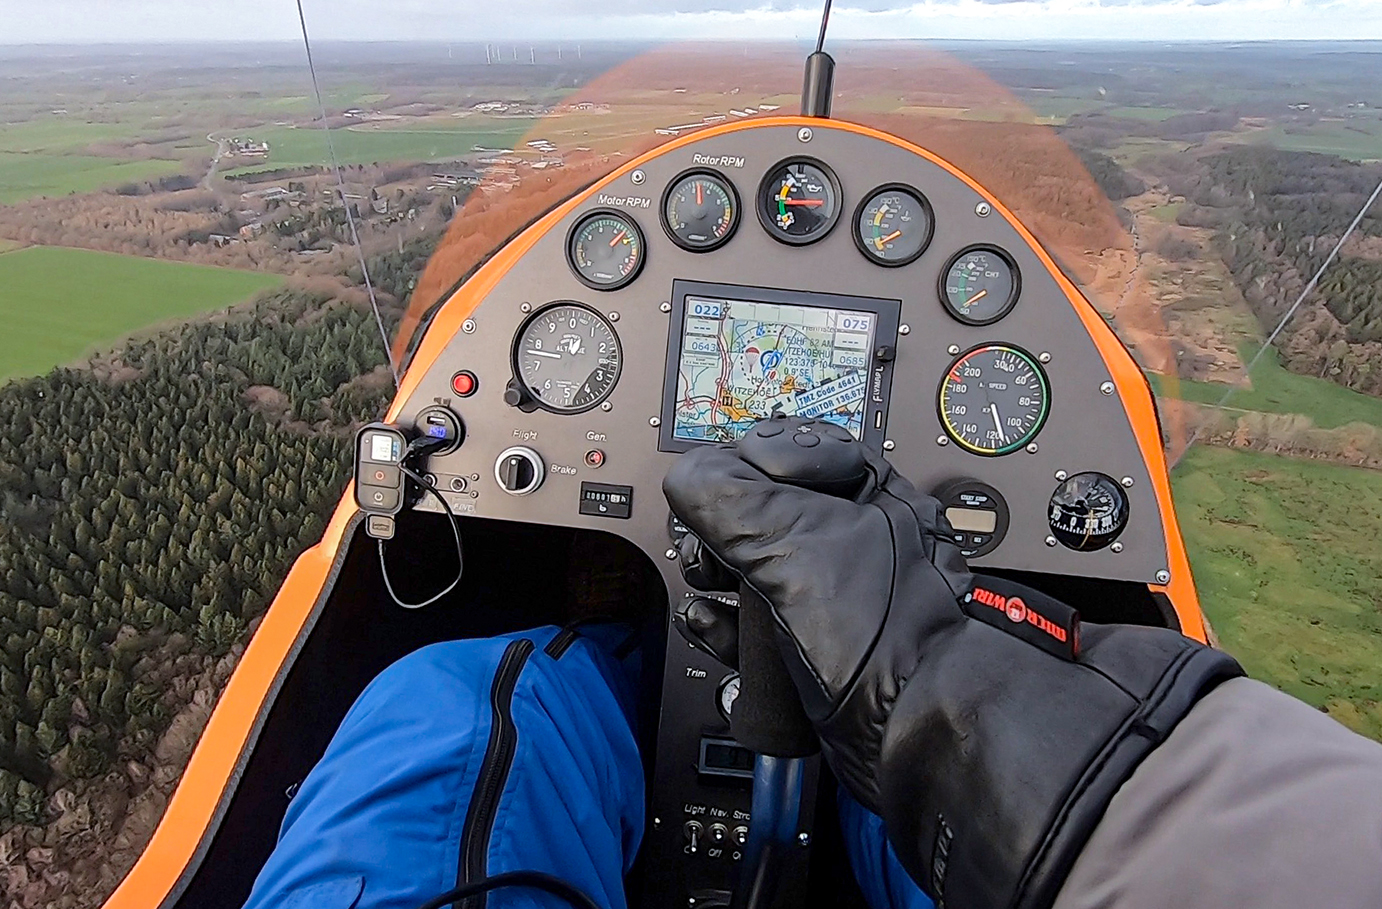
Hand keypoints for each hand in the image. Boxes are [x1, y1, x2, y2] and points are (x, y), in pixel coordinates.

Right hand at [664, 442, 1241, 908]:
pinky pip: (755, 625)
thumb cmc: (887, 632)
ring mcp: (834, 596)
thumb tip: (688, 479)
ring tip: (703, 582)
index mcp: (868, 493)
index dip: (744, 461)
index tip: (712, 483)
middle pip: (762, 511)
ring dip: (712, 574)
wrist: (917, 729)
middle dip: (718, 526)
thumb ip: (729, 496)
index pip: (793, 446)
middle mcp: (853, 539)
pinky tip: (707, 625)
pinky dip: (723, 625)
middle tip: (703, 539)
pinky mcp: (814, 647)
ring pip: (752, 569)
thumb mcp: (792, 540)